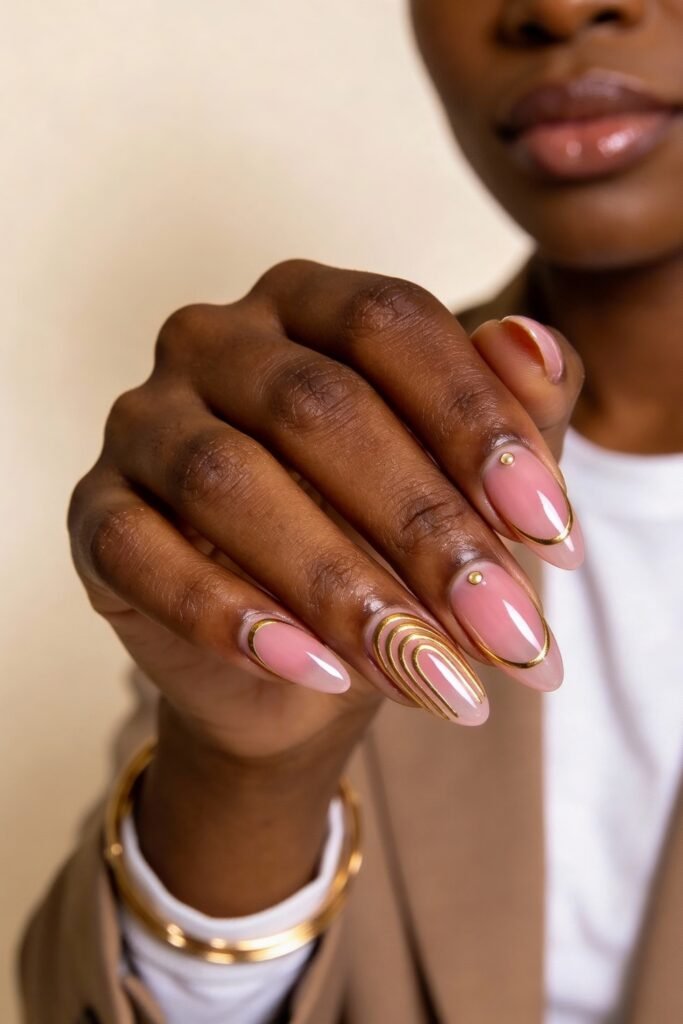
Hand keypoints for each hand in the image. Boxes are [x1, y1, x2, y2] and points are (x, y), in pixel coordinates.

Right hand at [67, 262, 582, 911]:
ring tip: (427, 672)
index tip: (553, 531)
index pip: (391, 323)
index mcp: (307, 303)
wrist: (304, 656)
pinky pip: (143, 553)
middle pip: (316, 406)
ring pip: (227, 479)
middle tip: (507, 630)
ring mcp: (143, 422)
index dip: (477, 420)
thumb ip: (514, 409)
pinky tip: (315, 672)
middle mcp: (214, 341)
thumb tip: (536, 345)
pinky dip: (228, 617)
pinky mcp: (97, 512)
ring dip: (337, 585)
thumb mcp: (468, 479)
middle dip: (424, 526)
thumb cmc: (391, 541)